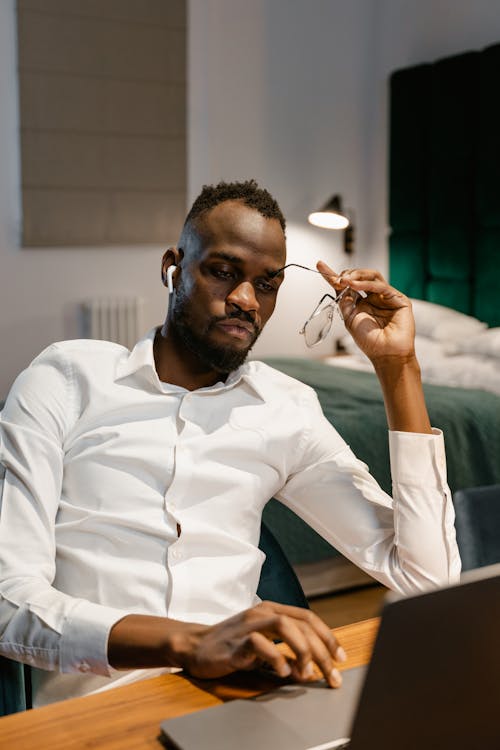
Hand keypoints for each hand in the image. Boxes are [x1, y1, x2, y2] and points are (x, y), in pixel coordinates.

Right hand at [176, 601, 346, 687]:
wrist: (195, 645)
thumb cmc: (232, 644)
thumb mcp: (263, 640)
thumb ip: (285, 647)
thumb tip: (313, 667)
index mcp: (271, 609)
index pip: (307, 618)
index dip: (328, 637)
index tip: (340, 658)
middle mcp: (262, 612)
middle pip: (301, 624)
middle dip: (322, 651)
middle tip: (331, 675)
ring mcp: (248, 625)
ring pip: (284, 626)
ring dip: (302, 650)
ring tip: (307, 672)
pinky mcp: (235, 642)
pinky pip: (260, 644)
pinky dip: (275, 658)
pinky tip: (282, 671)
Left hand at [317, 261, 415, 364]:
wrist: (385, 354)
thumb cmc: (369, 341)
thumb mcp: (349, 318)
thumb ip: (344, 300)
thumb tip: (337, 283)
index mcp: (362, 303)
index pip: (347, 285)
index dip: (334, 275)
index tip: (320, 265)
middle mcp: (374, 298)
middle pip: (360, 276)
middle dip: (347, 274)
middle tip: (337, 279)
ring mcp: (386, 297)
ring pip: (372, 276)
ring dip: (357, 275)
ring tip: (346, 280)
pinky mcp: (398, 299)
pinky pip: (381, 286)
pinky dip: (367, 284)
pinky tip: (355, 286)